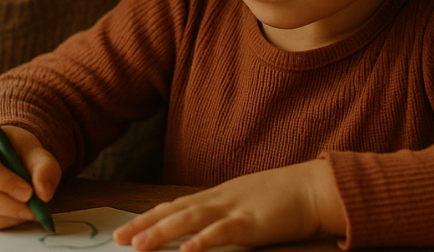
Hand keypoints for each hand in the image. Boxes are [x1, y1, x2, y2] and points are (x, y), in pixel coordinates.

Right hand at [0, 126, 60, 228]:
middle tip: (33, 208)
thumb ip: (43, 167)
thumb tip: (43, 193)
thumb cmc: (16, 150)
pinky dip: (5, 221)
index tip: (29, 192)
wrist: (6, 155)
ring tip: (30, 210)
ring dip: (9, 215)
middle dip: (8, 205)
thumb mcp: (34, 150)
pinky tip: (18, 213)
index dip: (6, 183)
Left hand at [111, 160, 345, 251]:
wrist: (315, 188)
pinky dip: (203, 241)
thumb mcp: (247, 205)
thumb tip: (201, 234)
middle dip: (144, 224)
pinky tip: (186, 250)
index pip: (174, 206)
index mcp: (217, 196)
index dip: (148, 217)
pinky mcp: (252, 222)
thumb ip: (224, 217)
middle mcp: (220, 199)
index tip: (125, 229)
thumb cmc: (284, 199)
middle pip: (174, 211)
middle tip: (118, 239)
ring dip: (162, 232)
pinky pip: (223, 232)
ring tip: (138, 245)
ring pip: (190, 220)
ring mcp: (235, 208)